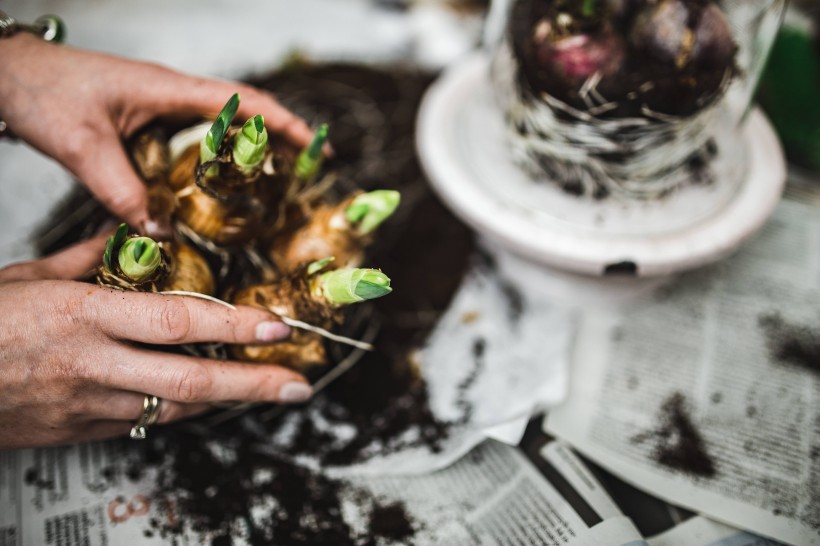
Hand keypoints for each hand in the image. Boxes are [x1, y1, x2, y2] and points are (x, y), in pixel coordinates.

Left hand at [0, 34, 314, 235]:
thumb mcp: (83, 146)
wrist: (6, 73)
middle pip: (241, 113)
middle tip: (302, 173)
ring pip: (218, 126)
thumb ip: (122, 191)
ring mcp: (159, 105)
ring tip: (270, 185)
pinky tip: (211, 188)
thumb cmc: (42, 90)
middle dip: (277, 139)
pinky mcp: (144, 120)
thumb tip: (161, 231)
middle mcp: (171, 94)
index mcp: (169, 89)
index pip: (243, 102)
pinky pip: (191, 139)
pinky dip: (212, 160)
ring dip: (247, 151)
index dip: (283, 123)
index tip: (313, 147)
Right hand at [0, 237, 311, 449]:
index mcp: (83, 316)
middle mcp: (94, 364)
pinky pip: (146, 422)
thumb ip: (88, 257)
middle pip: (191, 379)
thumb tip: (132, 232)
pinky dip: (182, 408)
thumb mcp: (27, 277)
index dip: (235, 325)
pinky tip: (211, 398)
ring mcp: (88, 405)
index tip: (278, 323)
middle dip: (253, 383)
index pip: (178, 320)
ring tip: (270, 389)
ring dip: (228, 398)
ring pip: (176, 407)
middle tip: (298, 384)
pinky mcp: (81, 431)